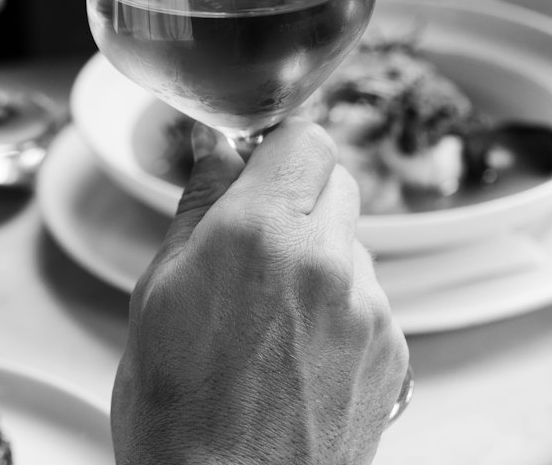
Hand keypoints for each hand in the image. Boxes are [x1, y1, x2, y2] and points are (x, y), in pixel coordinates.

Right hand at [111, 119, 408, 464]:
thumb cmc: (177, 413)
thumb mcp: (159, 291)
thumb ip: (199, 204)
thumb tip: (213, 150)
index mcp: (261, 233)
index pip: (305, 138)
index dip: (277, 147)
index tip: (257, 165)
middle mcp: (326, 262)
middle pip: (336, 180)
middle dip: (297, 194)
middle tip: (256, 237)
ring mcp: (368, 310)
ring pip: (352, 240)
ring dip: (320, 252)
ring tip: (271, 310)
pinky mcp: (393, 352)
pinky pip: (370, 295)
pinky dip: (341, 303)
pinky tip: (298, 346)